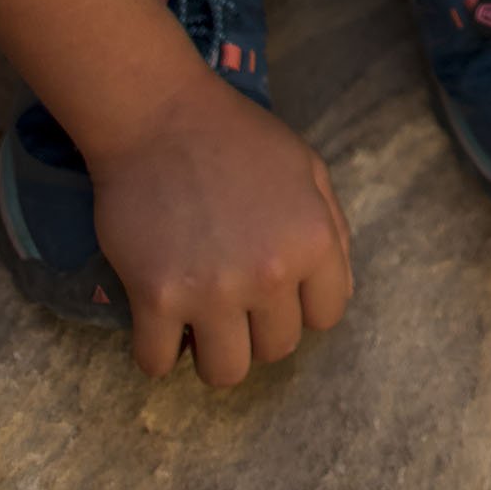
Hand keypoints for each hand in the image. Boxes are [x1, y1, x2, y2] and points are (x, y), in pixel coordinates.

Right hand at [84, 72, 354, 382]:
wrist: (157, 116)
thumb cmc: (236, 137)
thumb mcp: (308, 168)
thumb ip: (332, 232)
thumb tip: (335, 295)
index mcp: (312, 241)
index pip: (326, 316)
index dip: (301, 305)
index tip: (276, 290)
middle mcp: (269, 274)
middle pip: (276, 349)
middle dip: (257, 329)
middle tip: (233, 299)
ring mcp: (211, 291)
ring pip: (225, 373)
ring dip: (213, 353)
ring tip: (199, 323)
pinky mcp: (155, 298)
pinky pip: (157, 363)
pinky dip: (156, 354)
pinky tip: (158, 325)